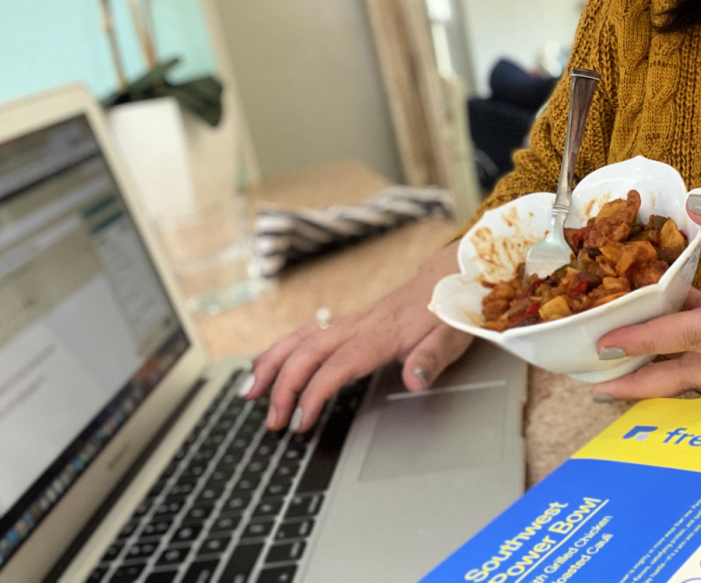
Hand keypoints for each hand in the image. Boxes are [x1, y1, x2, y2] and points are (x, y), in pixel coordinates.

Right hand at [241, 241, 471, 431]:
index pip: (337, 366)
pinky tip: (266, 363)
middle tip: (271, 420)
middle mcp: (358, 325)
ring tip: (248, 392)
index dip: (314, 393)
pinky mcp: (348, 322)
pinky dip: (281, 348)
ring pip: (300, 338)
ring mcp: (350, 322)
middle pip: (308, 352)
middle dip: (282, 386)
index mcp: (381, 334)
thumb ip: (433, 359)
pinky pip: (306, 332)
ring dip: (271, 364)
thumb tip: (414, 381)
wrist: (449, 278)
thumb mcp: (452, 337)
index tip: (301, 421)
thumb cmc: (451, 311)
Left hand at [591, 195, 700, 400]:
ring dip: (668, 372)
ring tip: (624, 367)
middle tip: (598, 384)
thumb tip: (695, 204)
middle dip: (644, 383)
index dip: (646, 339)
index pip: (695, 337)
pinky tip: (676, 328)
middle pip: (695, 377)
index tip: (605, 343)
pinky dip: (698, 354)